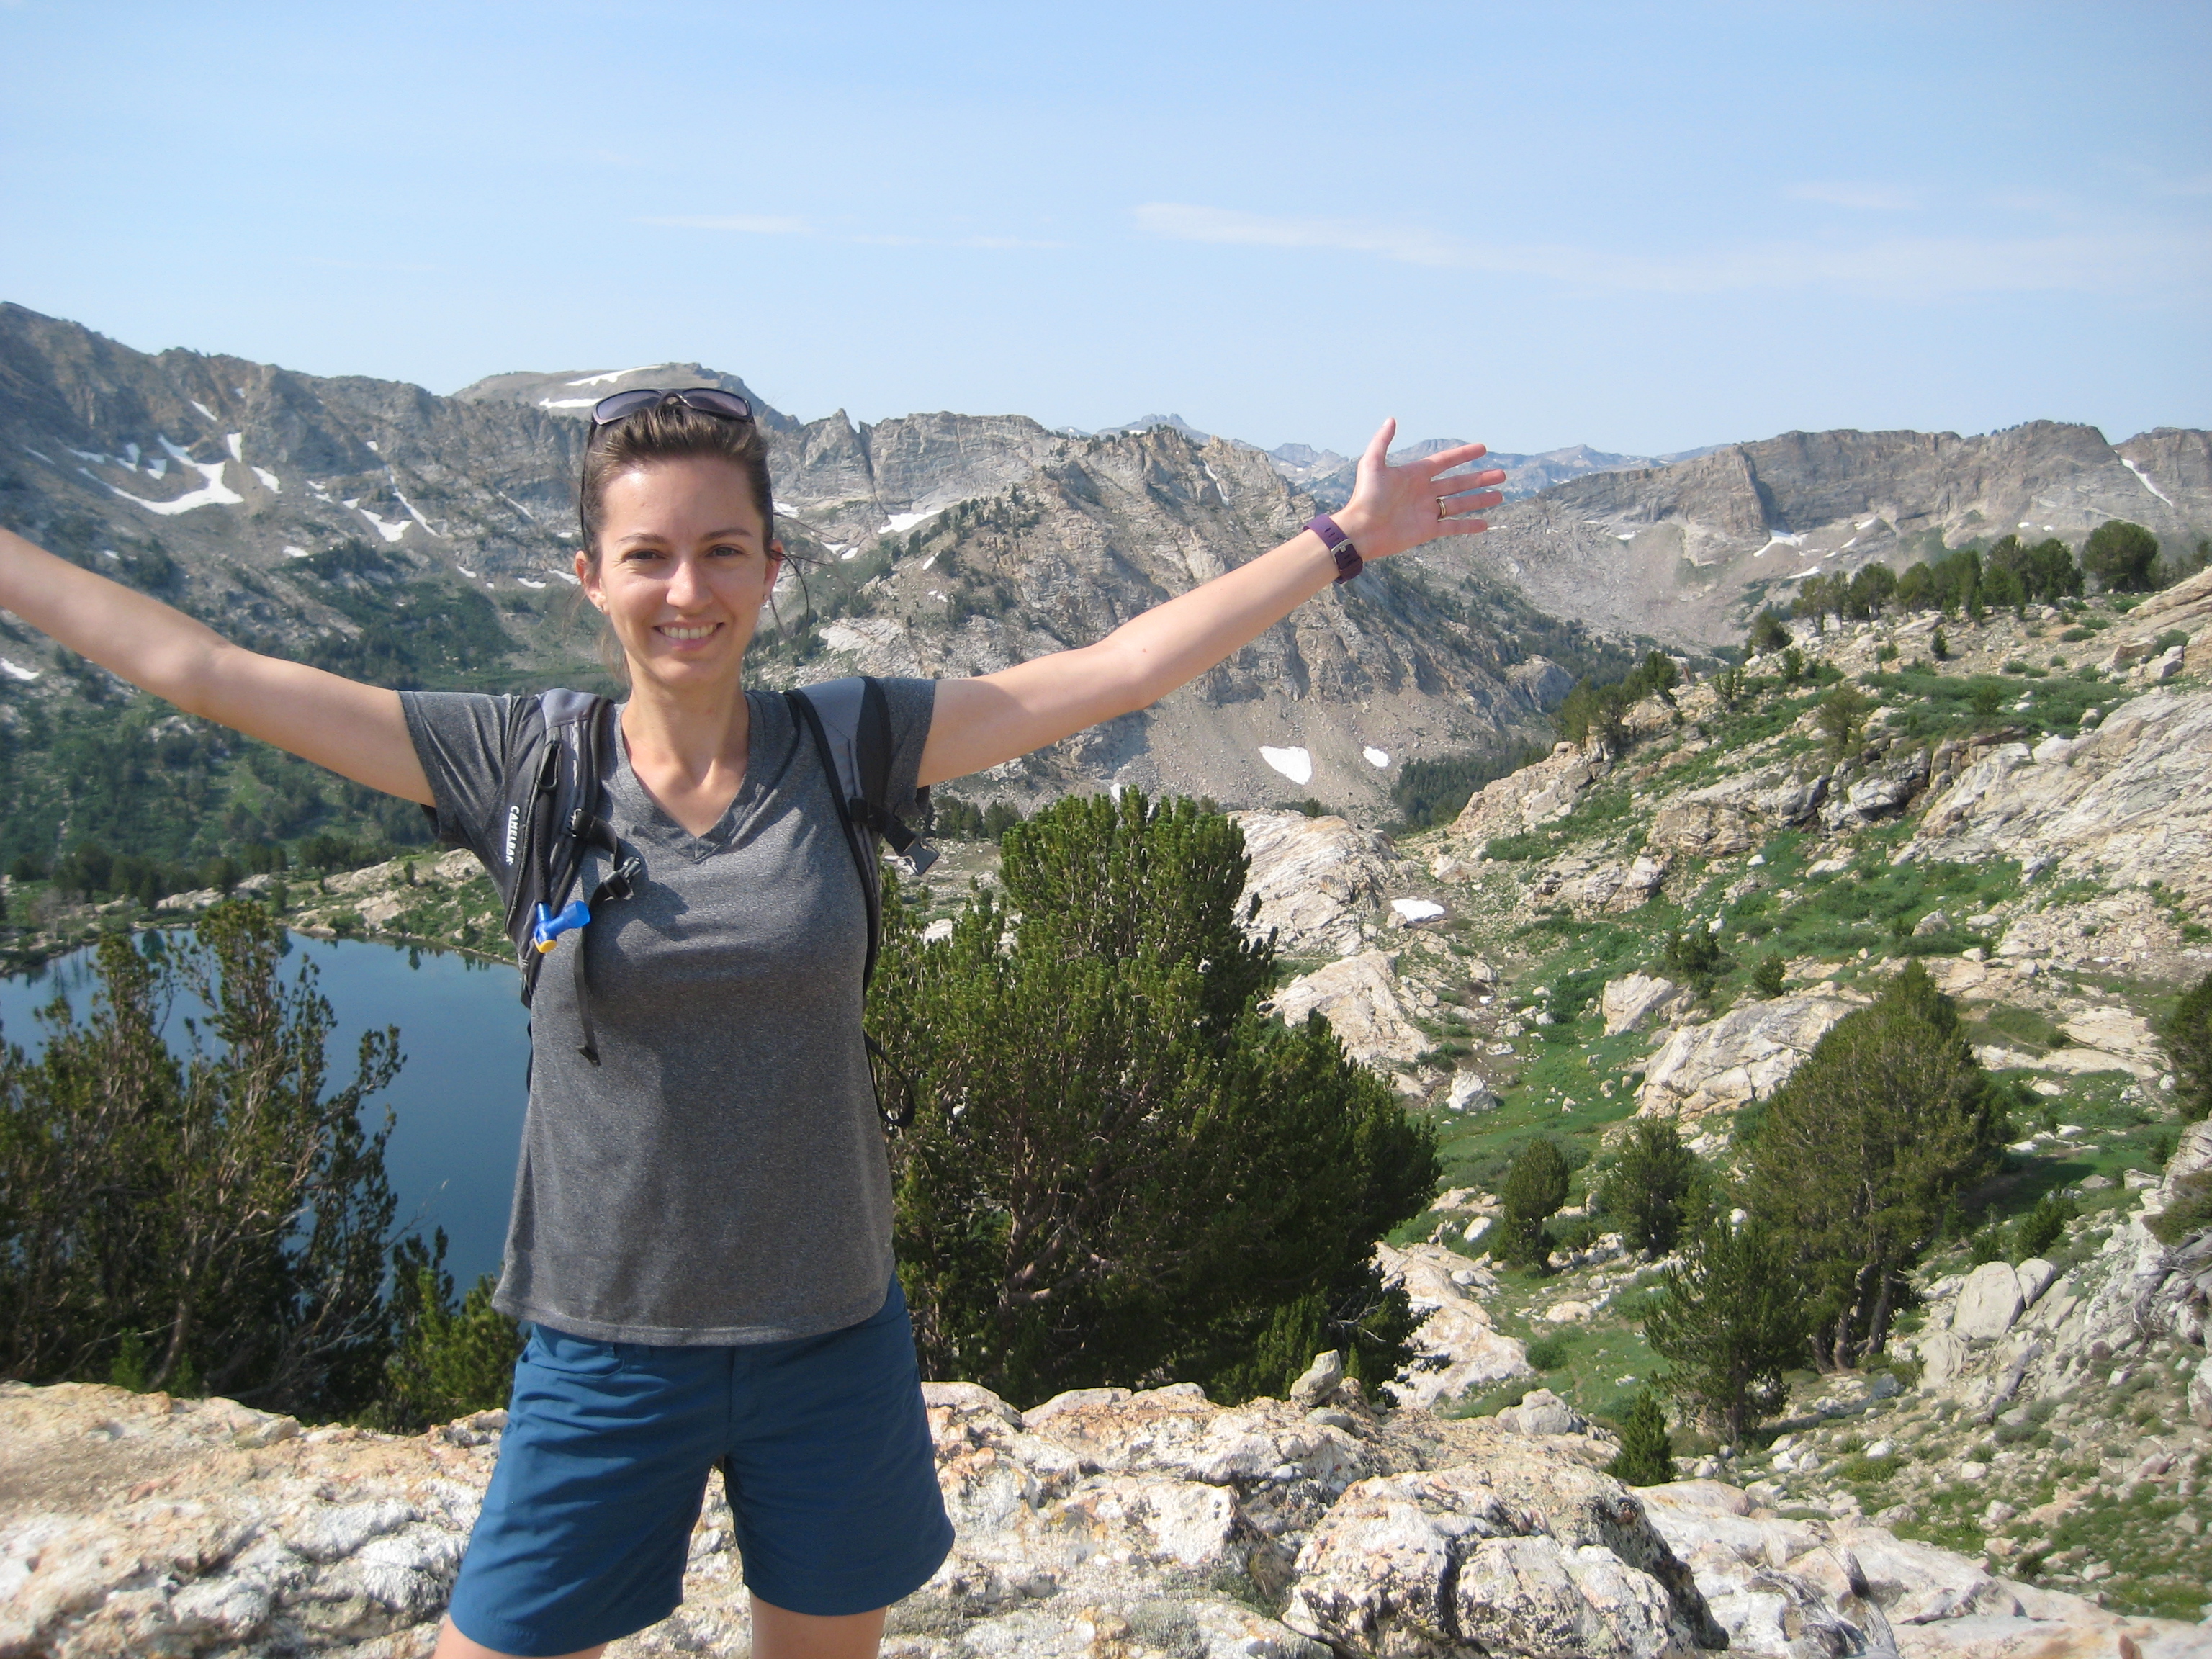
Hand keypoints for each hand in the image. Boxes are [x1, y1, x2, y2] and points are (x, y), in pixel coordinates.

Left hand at [1333, 418, 1504, 562]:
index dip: (1464, 455)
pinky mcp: (1427, 530)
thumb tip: (1392, 418)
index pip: (1445, 462)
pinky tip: (1486, 523)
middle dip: (1480, 479)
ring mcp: (1426, 512)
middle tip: (1502, 475)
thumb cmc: (1365, 497)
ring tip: (1501, 495)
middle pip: (1458, 483)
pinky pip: (1453, 527)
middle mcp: (1423, 492)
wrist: (1361, 531)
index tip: (1483, 449)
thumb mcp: (1372, 464)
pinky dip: (1469, 526)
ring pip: (1459, 504)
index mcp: (1414, 475)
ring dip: (1480, 499)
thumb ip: (1382, 441)